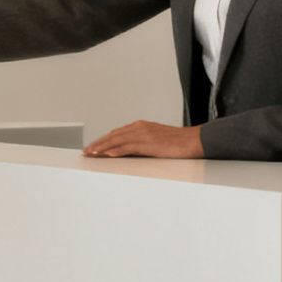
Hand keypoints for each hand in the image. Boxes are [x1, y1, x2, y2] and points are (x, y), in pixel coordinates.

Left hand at [82, 121, 203, 158]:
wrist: (195, 141)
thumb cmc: (178, 143)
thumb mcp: (155, 142)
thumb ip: (140, 145)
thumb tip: (126, 154)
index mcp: (141, 126)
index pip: (116, 133)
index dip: (102, 141)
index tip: (92, 148)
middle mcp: (140, 127)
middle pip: (113, 135)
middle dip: (98, 144)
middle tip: (86, 152)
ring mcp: (145, 134)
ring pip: (118, 140)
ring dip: (103, 147)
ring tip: (92, 154)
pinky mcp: (150, 142)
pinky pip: (130, 146)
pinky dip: (117, 150)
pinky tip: (109, 155)